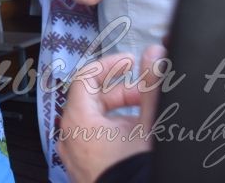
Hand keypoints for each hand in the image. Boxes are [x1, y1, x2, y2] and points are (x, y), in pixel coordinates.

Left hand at [58, 46, 165, 182]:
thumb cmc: (137, 171)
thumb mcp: (150, 124)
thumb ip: (152, 86)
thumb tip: (155, 55)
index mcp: (77, 120)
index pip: (86, 76)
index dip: (110, 64)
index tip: (132, 62)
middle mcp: (69, 136)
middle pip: (91, 97)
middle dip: (122, 90)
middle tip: (148, 91)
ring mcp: (74, 155)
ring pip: (94, 120)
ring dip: (121, 112)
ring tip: (148, 116)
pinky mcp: (84, 169)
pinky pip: (95, 139)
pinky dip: (114, 131)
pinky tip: (138, 137)